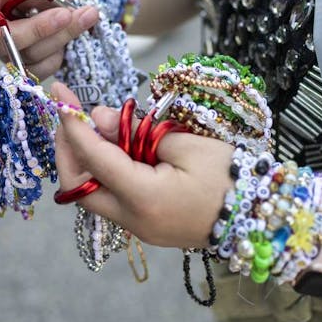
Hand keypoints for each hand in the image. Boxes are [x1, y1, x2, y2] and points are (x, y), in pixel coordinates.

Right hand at [0, 0, 99, 76]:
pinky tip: (77, 27)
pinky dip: (64, 49)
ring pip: (30, 56)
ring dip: (61, 35)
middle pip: (6, 43)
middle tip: (67, 13)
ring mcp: (10, 50)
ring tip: (87, 13)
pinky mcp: (30, 64)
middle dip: (40, 29)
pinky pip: (43, 69)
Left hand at [52, 83, 232, 248]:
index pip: (93, 158)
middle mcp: (132, 219)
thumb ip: (138, 131)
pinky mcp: (145, 225)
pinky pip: (110, 198)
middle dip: (66, 151)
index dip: (72, 124)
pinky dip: (103, 171)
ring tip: (93, 127)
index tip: (59, 94)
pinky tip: (114, 147)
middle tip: (70, 117)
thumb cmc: (231, 177)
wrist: (261, 217)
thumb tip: (98, 118)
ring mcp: (137, 227)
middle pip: (77, 188)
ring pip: (90, 196)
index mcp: (143, 198)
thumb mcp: (187, 144)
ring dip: (84, 161)